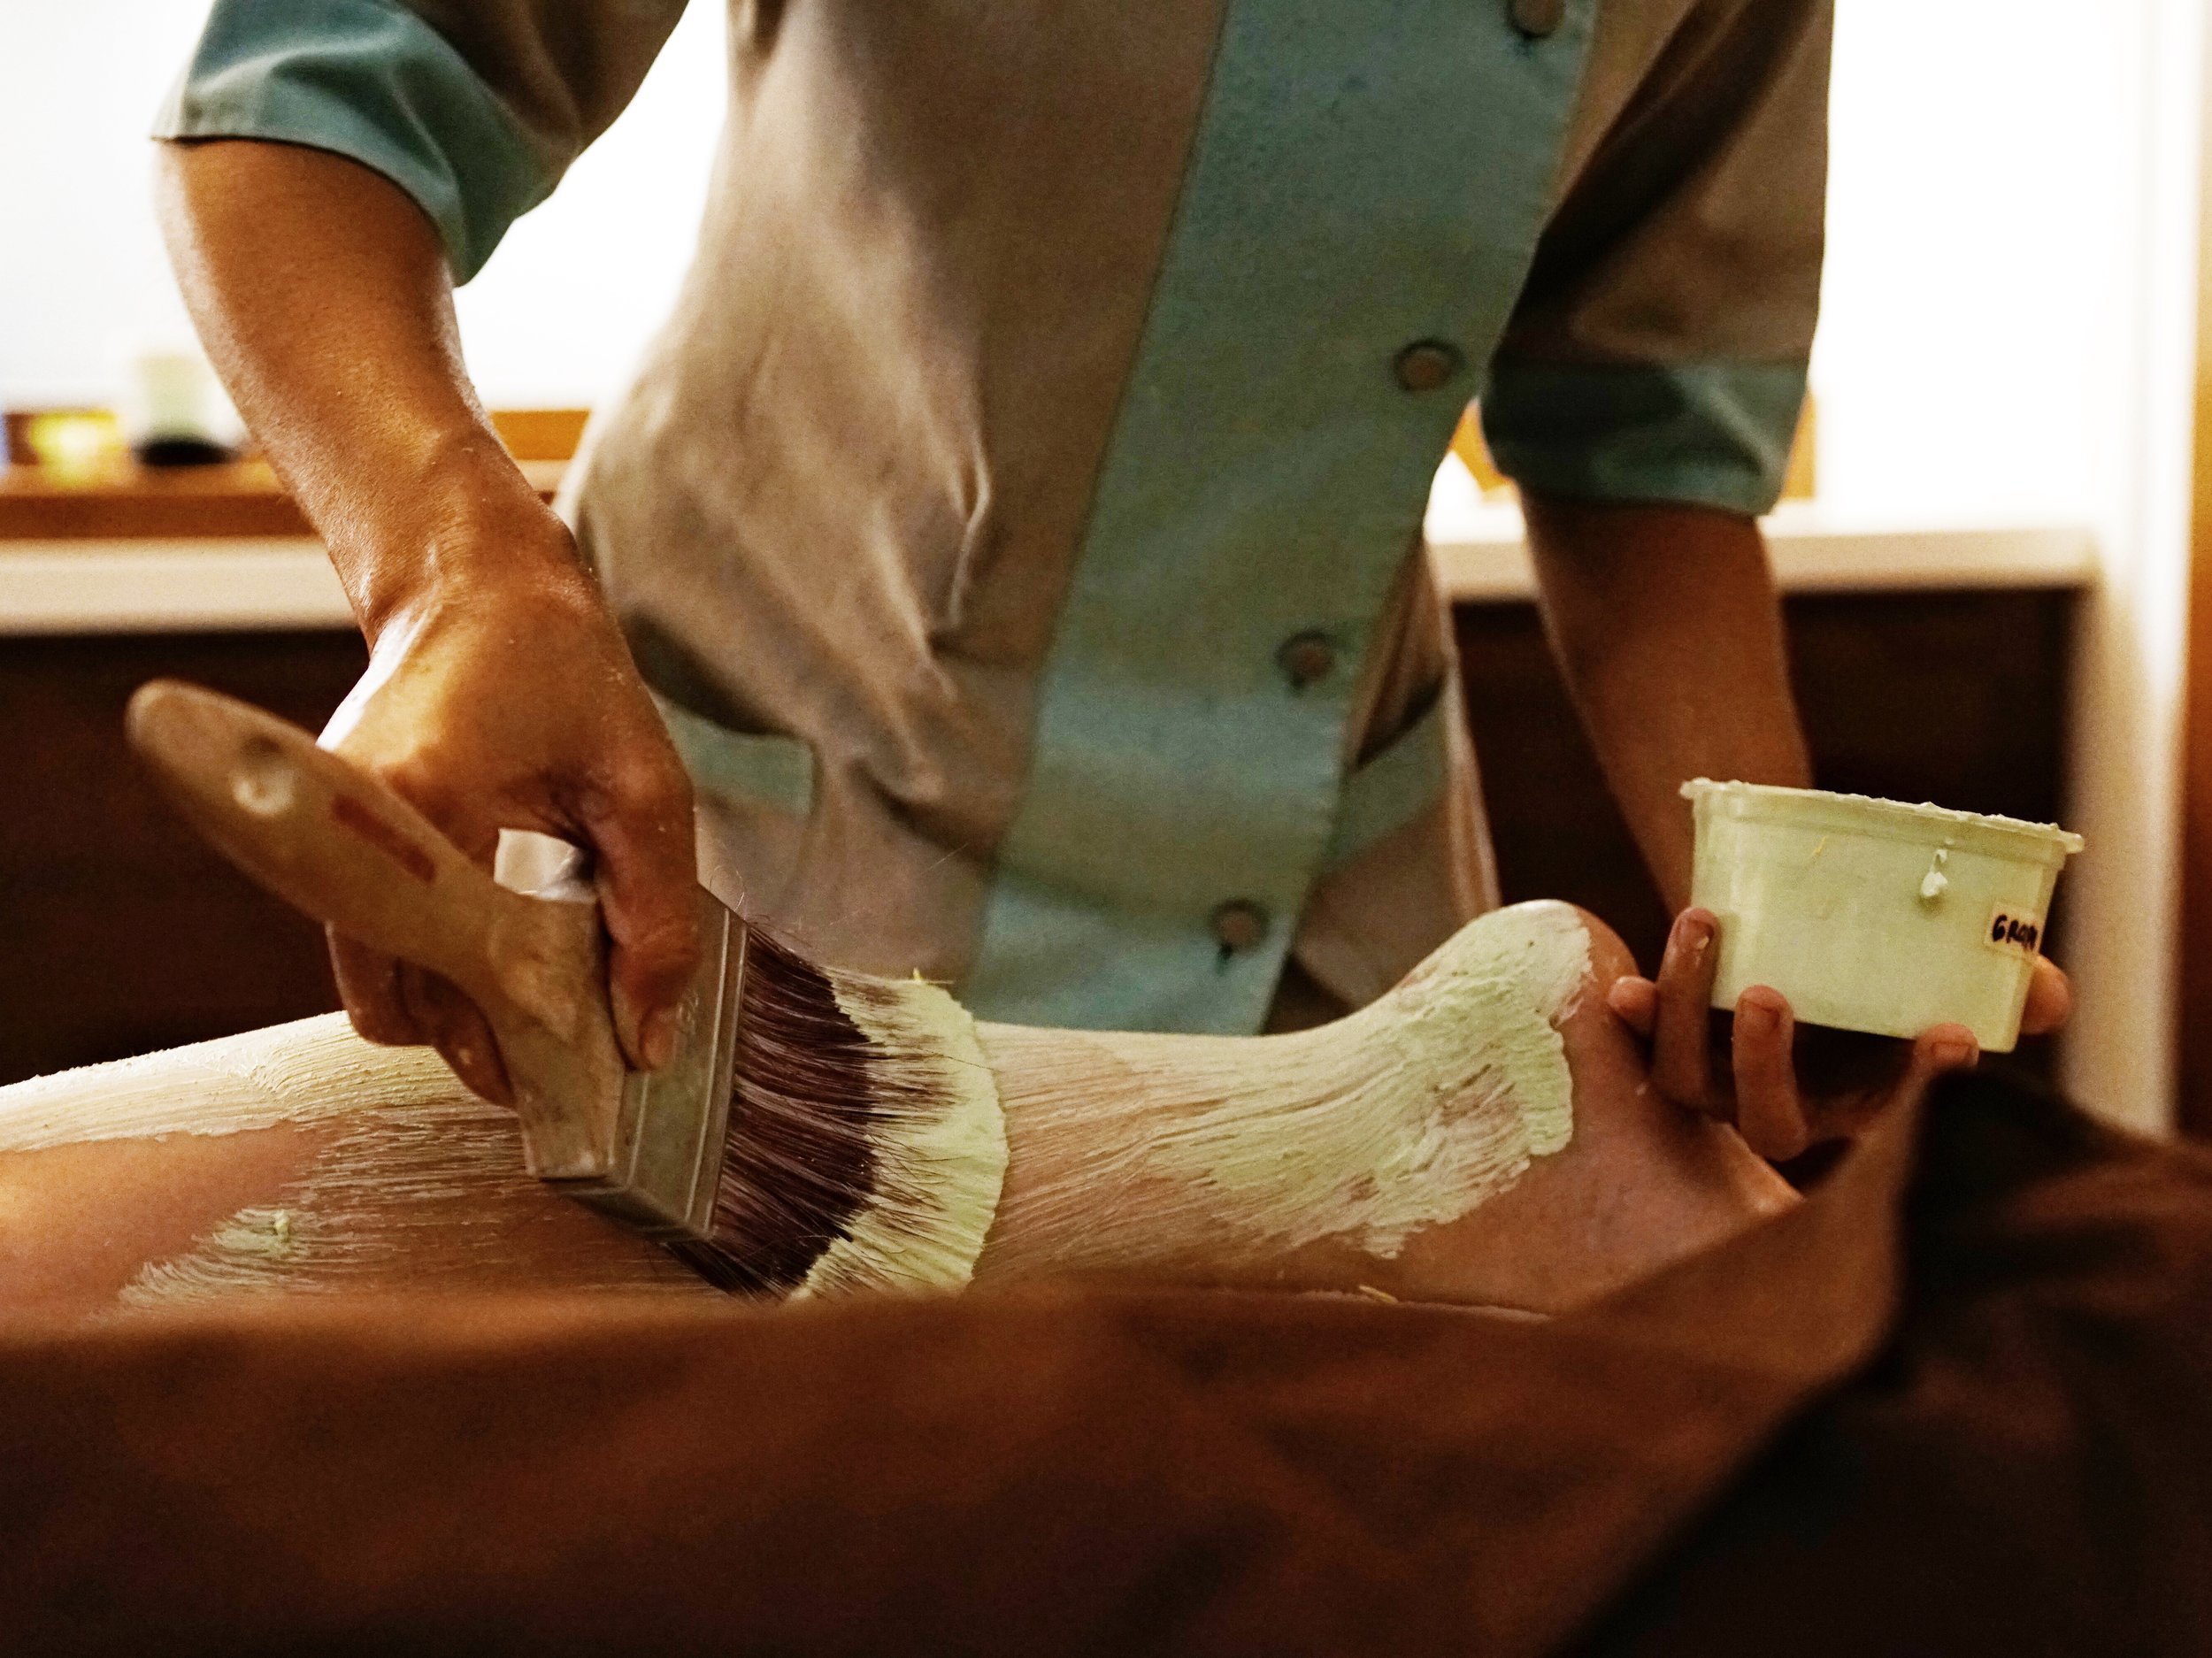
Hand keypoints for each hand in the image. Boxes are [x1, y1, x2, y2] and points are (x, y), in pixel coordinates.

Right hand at [319, 536, 698, 1103]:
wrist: (480, 589)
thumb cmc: (568, 675)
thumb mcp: (645, 792)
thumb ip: (654, 920)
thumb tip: (645, 1043)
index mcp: (420, 800)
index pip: (432, 982)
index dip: (499, 1046)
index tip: (566, 1075)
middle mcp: (350, 823)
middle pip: (398, 1001)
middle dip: (477, 1039)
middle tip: (561, 1045)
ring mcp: (331, 832)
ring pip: (383, 979)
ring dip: (456, 1003)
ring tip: (541, 990)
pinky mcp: (338, 838)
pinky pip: (379, 938)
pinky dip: (438, 960)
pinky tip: (505, 942)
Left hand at [1606, 908, 2073, 1161]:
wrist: (1796, 916)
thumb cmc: (1884, 956)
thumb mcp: (1947, 960)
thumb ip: (2003, 980)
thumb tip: (2046, 996)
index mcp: (1863, 1101)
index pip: (1896, 1111)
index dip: (1918, 1086)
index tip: (1947, 1038)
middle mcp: (1788, 1107)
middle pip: (1768, 1121)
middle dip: (1764, 1063)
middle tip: (1772, 993)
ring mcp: (1721, 1083)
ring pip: (1693, 1080)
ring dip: (1690, 1011)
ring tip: (1707, 925)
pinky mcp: (1670, 1044)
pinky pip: (1642, 1047)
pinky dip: (1632, 1020)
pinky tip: (1619, 989)